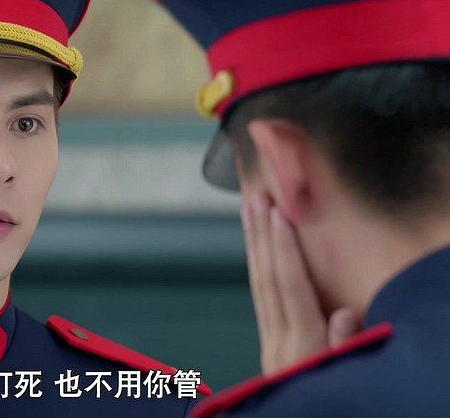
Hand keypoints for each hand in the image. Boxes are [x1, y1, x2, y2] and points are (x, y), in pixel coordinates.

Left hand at [241, 192, 359, 374]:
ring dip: (255, 247)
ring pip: (259, 286)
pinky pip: (261, 298)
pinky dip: (259, 269)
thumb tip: (343, 313)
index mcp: (301, 346)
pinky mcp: (270, 347)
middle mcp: (279, 341)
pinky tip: (258, 251)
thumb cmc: (333, 403)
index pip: (289, 288)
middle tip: (254, 199)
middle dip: (261, 237)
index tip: (277, 215)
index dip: (283, 250)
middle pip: (267, 281)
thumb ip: (345, 347)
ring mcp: (271, 343)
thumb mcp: (346, 377)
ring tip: (249, 213)